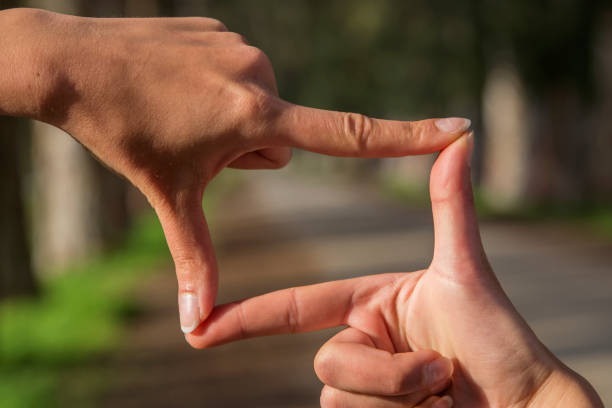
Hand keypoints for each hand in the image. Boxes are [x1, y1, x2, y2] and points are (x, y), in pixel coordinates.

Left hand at [0, 8, 470, 331]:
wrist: (73, 63)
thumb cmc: (124, 130)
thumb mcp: (168, 197)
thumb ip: (194, 259)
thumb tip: (197, 326)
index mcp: (256, 115)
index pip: (349, 134)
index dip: (407, 138)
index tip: (458, 128)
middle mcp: (261, 75)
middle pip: (280, 136)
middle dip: (249, 150)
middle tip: (198, 142)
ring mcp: (243, 47)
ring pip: (260, 105)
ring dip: (233, 122)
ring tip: (185, 115)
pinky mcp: (225, 33)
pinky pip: (241, 76)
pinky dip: (219, 92)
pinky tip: (179, 89)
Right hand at [185, 134, 602, 406]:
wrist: (524, 404)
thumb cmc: (498, 338)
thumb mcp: (465, 271)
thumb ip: (450, 205)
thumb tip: (459, 136)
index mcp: (368, 306)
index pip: (296, 309)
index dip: (246, 318)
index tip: (200, 328)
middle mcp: (361, 346)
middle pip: (328, 365)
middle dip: (387, 373)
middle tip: (440, 372)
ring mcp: (365, 392)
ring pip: (339, 402)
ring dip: (399, 399)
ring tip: (445, 391)